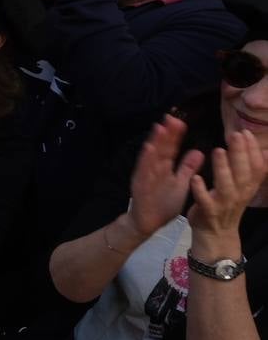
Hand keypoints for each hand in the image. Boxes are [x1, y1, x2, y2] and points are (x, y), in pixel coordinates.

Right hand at [128, 116, 203, 236]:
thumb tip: (199, 151)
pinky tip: (149, 149)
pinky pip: (144, 171)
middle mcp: (154, 168)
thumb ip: (187, 168)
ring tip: (161, 128)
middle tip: (171, 117)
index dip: (175, 135)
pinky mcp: (141, 184)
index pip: (171, 148)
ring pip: (151, 156)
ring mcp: (146, 175)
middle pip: (161, 148)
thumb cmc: (164, 203)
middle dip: (166, 133)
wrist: (148, 222)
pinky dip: (146, 160)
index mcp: (164, 167)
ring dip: (155, 142)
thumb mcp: (180, 183)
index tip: (180, 121)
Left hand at [188, 128, 267, 240]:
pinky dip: (200, 190)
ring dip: (222, 168)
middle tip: (235, 134)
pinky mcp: (208, 211)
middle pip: (243, 173)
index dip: (253, 150)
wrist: (216, 234)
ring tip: (218, 150)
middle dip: (240, 153)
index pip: (256, 167)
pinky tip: (196, 177)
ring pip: (226, 185)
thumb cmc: (228, 204)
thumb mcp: (244, 188)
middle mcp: (239, 194)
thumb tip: (267, 152)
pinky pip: (204, 201)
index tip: (245, 132)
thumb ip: (254, 170)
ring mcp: (224, 204)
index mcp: (248, 187)